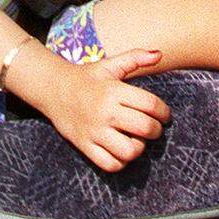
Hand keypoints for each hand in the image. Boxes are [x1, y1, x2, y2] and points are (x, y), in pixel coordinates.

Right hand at [45, 49, 170, 171]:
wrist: (53, 89)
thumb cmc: (87, 77)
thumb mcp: (110, 65)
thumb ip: (135, 58)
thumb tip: (160, 54)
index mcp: (114, 90)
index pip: (150, 104)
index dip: (164, 112)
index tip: (165, 115)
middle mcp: (105, 111)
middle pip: (144, 128)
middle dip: (156, 130)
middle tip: (154, 128)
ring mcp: (94, 131)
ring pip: (129, 151)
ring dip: (139, 148)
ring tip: (137, 139)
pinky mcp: (85, 145)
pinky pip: (110, 164)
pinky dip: (121, 162)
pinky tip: (122, 150)